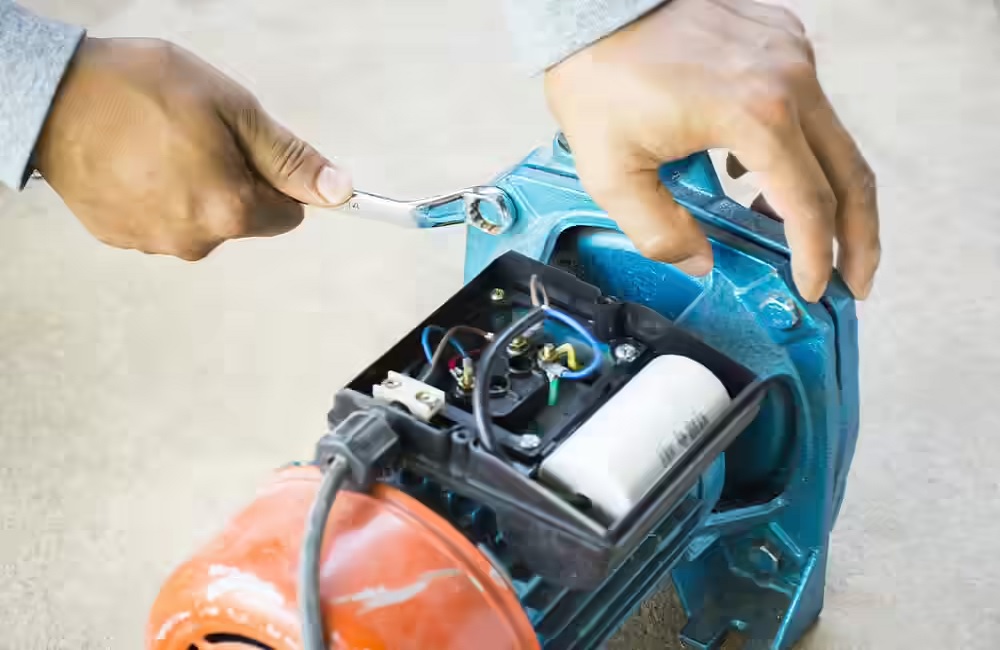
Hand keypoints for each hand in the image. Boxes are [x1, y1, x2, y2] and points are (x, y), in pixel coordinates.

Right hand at [35, 38, 351, 259]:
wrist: (48, 96)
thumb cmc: (139, 91)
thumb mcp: (232, 109)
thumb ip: (288, 157)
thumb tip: (337, 191)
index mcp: (231, 211)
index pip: (289, 214)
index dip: (276, 178)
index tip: (250, 148)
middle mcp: (196, 240)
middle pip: (244, 218)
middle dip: (234, 181)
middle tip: (197, 136)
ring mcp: (154, 242)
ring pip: (202, 219)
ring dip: (193, 187)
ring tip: (157, 143)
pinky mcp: (120, 237)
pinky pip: (161, 219)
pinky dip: (156, 194)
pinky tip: (134, 160)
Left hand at [544, 0, 879, 300]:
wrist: (594, 6)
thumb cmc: (600, 74)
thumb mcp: (611, 171)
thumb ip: (657, 230)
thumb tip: (700, 261)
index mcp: (756, 114)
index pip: (809, 205)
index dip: (816, 257)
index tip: (814, 290)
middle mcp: (789, 79)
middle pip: (850, 173)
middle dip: (858, 237)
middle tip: (856, 282)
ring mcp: (790, 54)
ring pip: (836, 140)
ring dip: (831, 196)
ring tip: (809, 240)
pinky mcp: (782, 40)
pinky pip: (809, 107)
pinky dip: (801, 151)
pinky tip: (765, 181)